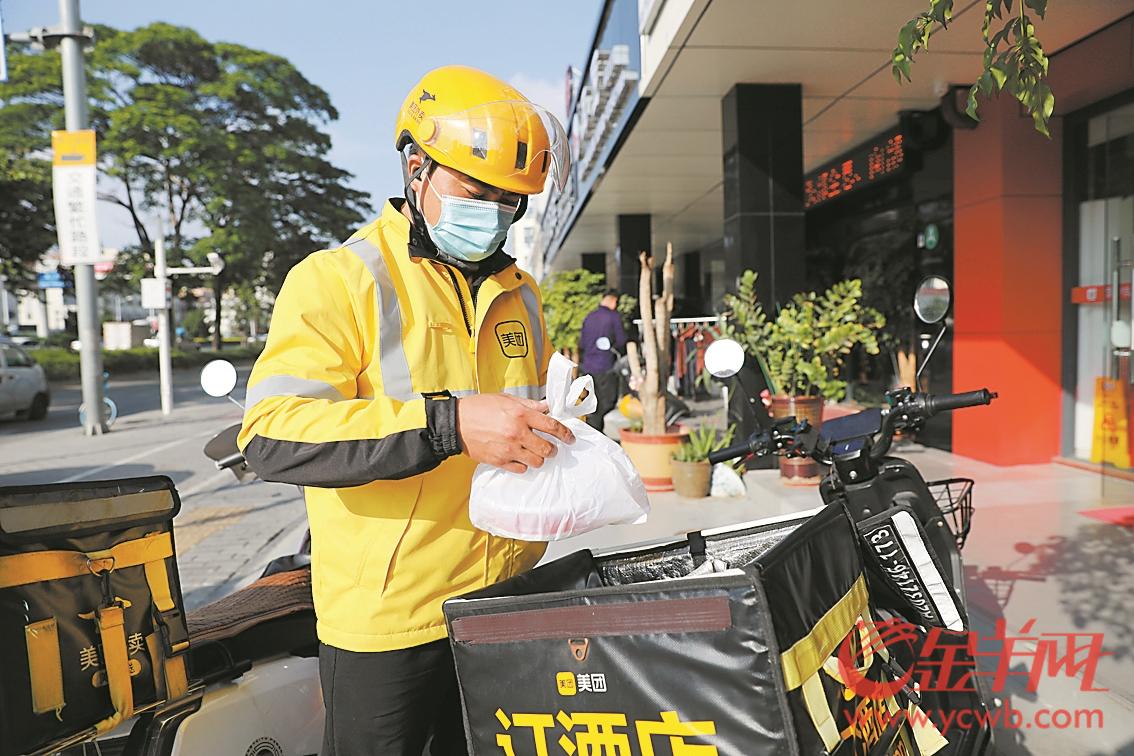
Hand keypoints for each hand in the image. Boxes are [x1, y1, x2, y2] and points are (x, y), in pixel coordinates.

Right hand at [457, 393, 574, 473]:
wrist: (456, 423)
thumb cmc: (479, 408)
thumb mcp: (506, 399)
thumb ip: (528, 404)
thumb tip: (546, 407)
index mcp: (521, 414)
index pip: (552, 426)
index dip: (565, 433)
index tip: (570, 438)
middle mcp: (517, 433)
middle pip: (547, 448)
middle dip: (553, 449)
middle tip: (551, 447)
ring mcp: (508, 449)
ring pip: (536, 461)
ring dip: (539, 458)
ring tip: (535, 453)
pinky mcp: (499, 461)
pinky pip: (521, 469)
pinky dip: (523, 465)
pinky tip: (520, 458)